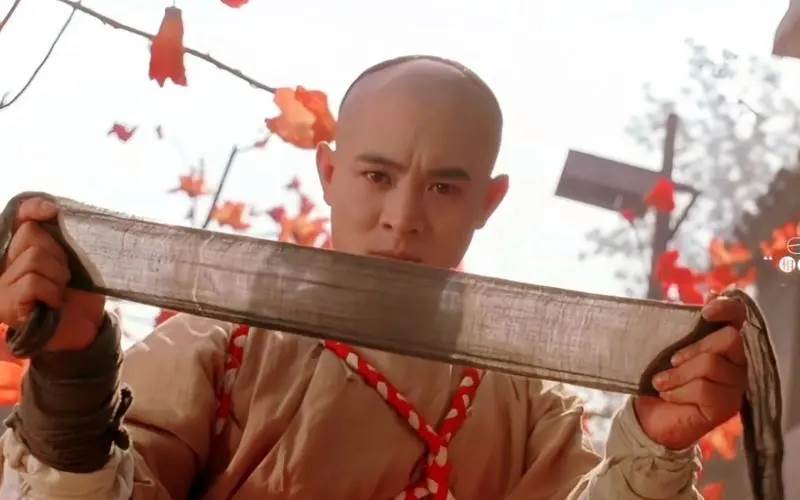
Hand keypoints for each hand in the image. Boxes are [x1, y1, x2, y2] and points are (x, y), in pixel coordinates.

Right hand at [0, 197, 105, 351]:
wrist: (85, 330)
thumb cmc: (80, 294)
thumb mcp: (77, 261)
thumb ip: (63, 238)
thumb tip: (53, 210)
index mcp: (22, 250)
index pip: (20, 217)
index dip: (33, 208)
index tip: (51, 210)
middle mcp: (4, 265)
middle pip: (31, 235)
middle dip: (58, 254)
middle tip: (64, 278)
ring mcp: (2, 286)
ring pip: (34, 258)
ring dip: (58, 276)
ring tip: (59, 293)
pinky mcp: (6, 305)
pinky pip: (33, 282)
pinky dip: (51, 292)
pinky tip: (52, 304)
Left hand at [633, 294, 746, 449]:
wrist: (650, 417)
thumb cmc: (661, 377)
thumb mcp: (667, 347)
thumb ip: (684, 324)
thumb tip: (709, 294)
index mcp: (724, 342)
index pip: (739, 316)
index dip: (727, 308)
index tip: (705, 312)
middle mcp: (738, 362)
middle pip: (729, 339)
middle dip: (694, 348)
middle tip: (671, 360)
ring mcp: (736, 385)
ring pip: (711, 364)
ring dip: (677, 374)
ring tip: (660, 382)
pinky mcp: (728, 407)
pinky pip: (704, 389)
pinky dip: (678, 391)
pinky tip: (668, 396)